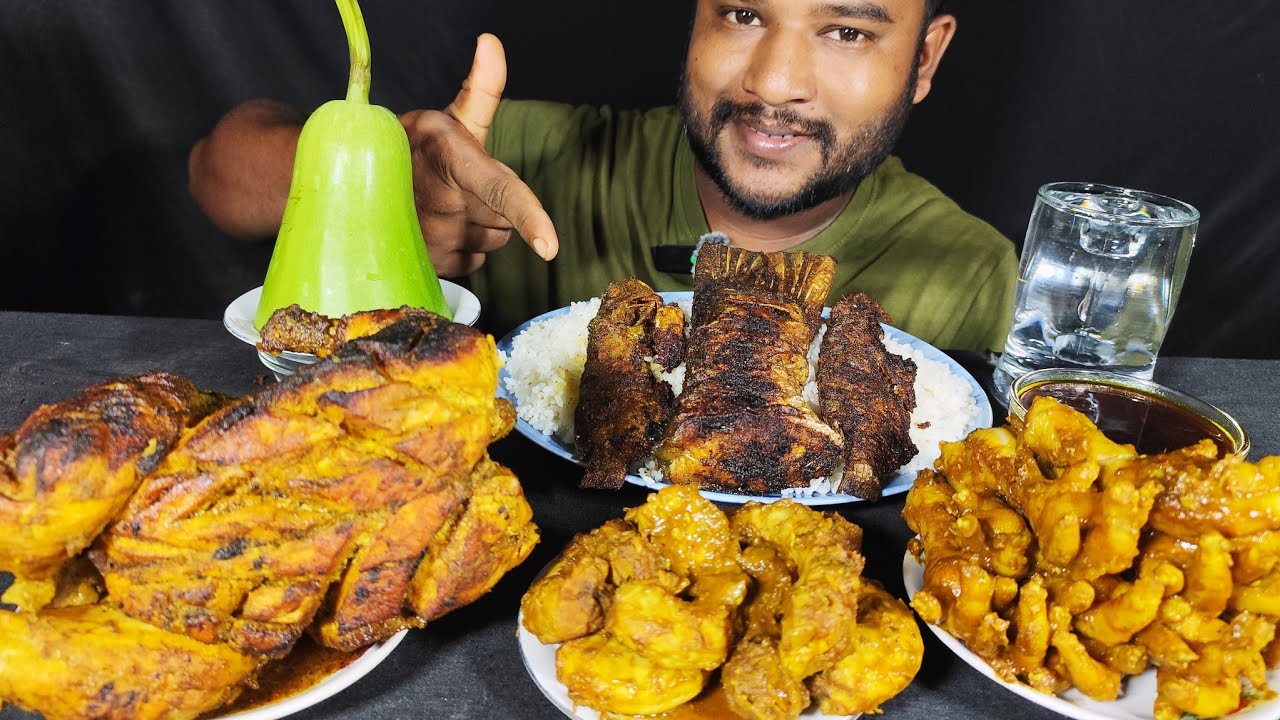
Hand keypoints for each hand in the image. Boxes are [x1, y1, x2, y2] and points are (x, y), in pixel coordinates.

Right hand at [400, 34, 557, 276]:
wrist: (356, 185)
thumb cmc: (417, 149)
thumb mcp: (449, 119)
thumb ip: (482, 88)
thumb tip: (491, 42)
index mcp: (453, 163)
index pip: (499, 191)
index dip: (528, 217)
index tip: (549, 247)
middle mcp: (443, 206)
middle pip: (503, 221)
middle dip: (490, 206)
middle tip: (457, 187)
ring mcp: (434, 241)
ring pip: (490, 242)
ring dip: (476, 227)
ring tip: (443, 206)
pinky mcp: (430, 266)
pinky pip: (472, 262)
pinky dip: (463, 248)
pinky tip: (438, 228)